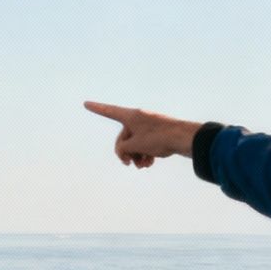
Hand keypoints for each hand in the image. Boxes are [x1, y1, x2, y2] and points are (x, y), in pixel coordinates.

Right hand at [83, 102, 200, 167]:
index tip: (86, 103)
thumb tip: (126, 152)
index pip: (109, 111)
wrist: (185, 138)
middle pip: (124, 136)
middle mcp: (139, 118)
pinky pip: (146, 144)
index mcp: (131, 116)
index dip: (97, 109)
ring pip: (136, 142)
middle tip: (127, 164)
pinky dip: (145, 154)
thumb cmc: (159, 138)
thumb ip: (122, 148)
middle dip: (125, 152)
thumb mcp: (134, 145)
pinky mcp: (158, 133)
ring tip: (142, 166)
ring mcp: (149, 125)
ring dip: (136, 156)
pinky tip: (150, 163)